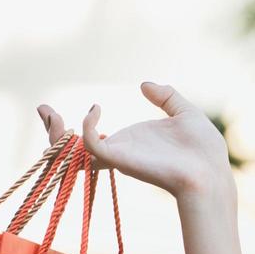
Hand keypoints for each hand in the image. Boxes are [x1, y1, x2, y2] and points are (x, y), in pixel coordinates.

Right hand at [36, 82, 230, 200]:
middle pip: (72, 148)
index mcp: (130, 140)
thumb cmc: (203, 149)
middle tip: (43, 109)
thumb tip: (144, 84)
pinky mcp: (120, 158)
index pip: (90, 137)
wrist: (210, 169)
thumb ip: (165, 97)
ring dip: (55, 133)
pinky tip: (94, 110)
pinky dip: (86, 127)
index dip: (71, 128)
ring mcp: (118, 155)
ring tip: (48, 112)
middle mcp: (119, 150)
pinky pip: (92, 145)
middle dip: (52, 131)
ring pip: (72, 151)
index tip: (51, 109)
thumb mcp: (184, 113)